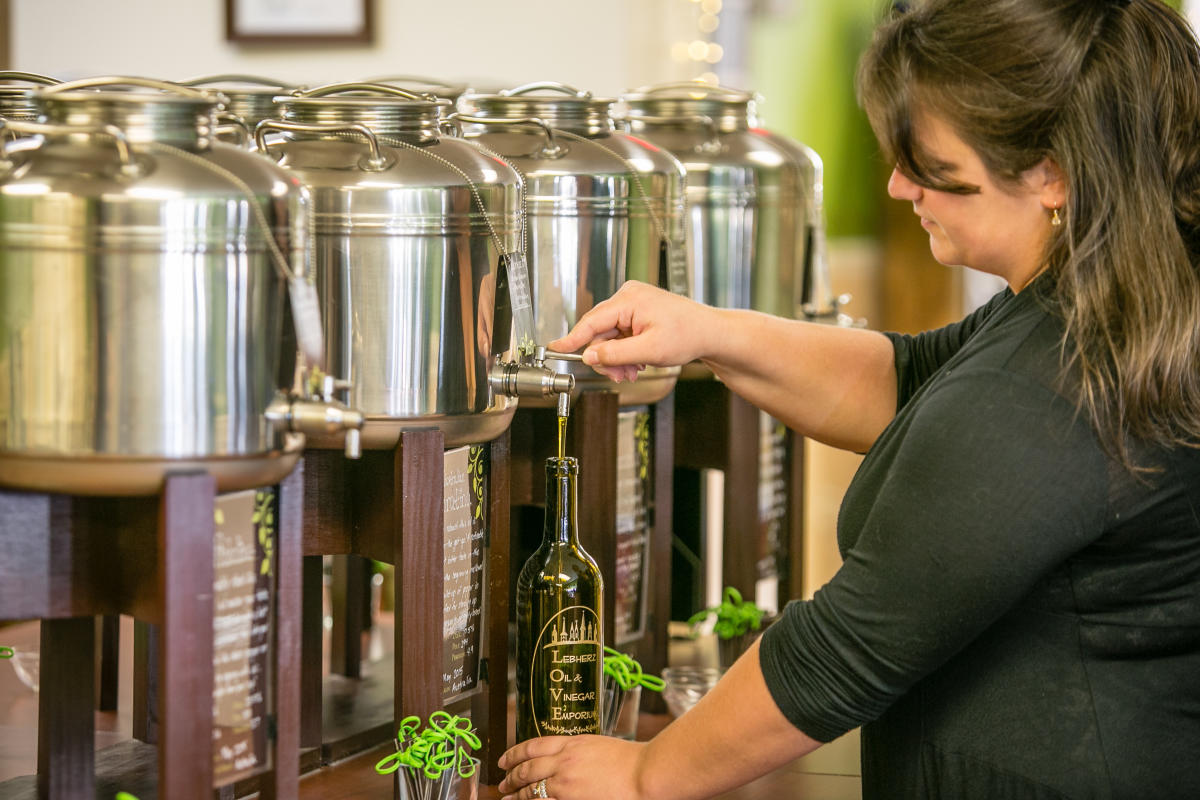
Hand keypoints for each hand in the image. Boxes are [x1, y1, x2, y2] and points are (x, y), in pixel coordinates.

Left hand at [498, 735, 645, 799]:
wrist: (646, 772)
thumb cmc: (632, 761)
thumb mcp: (599, 747)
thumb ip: (580, 752)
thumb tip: (567, 761)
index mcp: (572, 743)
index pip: (534, 745)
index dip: (515, 752)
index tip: (505, 759)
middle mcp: (564, 761)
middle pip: (527, 767)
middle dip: (511, 776)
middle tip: (502, 783)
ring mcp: (566, 781)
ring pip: (531, 788)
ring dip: (516, 794)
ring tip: (507, 798)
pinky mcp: (570, 798)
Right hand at [549, 281, 717, 383]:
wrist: (710, 332)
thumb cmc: (688, 335)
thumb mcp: (649, 350)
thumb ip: (615, 354)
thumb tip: (590, 357)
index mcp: (629, 300)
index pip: (591, 321)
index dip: (572, 338)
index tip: (555, 348)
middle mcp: (628, 297)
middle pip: (599, 331)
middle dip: (607, 357)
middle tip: (619, 375)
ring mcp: (633, 303)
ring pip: (610, 336)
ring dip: (617, 358)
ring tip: (632, 371)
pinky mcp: (637, 311)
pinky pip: (620, 334)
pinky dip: (625, 351)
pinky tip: (637, 362)